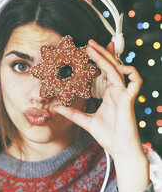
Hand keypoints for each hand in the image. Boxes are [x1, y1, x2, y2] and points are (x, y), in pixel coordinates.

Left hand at [53, 39, 143, 158]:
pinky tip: (120, 66)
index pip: (104, 71)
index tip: (88, 50)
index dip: (99, 59)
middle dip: (102, 52)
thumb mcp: (85, 121)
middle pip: (111, 66)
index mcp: (109, 94)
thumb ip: (72, 113)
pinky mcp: (128, 99)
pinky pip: (135, 82)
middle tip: (90, 42)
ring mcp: (123, 94)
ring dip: (109, 57)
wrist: (119, 149)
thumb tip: (56, 107)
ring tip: (97, 48)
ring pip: (119, 70)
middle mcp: (116, 91)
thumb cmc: (107, 135)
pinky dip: (131, 72)